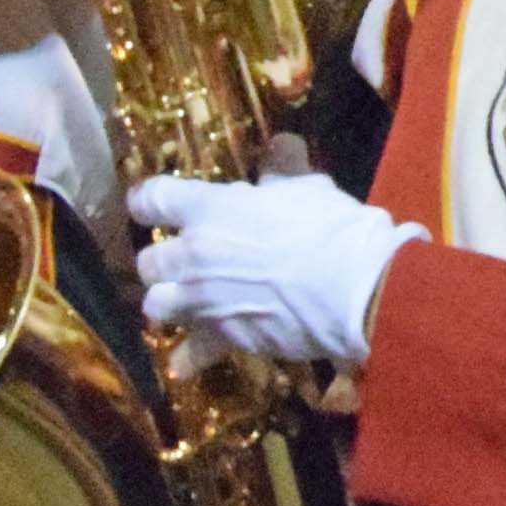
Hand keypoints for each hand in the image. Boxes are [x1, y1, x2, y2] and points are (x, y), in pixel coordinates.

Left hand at [129, 169, 417, 373]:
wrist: (357, 288)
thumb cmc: (331, 227)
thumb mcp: (308, 187)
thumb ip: (284, 168)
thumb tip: (281, 144)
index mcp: (208, 209)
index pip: (152, 199)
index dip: (149, 201)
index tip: (153, 204)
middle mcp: (193, 255)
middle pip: (148, 260)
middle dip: (162, 260)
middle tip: (185, 258)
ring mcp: (203, 299)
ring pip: (155, 304)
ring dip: (167, 300)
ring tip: (185, 300)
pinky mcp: (223, 336)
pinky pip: (190, 352)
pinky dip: (188, 355)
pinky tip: (186, 360)